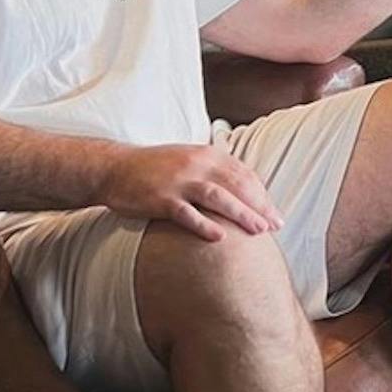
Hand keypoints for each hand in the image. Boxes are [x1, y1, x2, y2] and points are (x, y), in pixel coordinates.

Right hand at [96, 144, 283, 241]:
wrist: (115, 168)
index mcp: (207, 154)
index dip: (262, 194)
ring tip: (259, 230)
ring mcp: (178, 181)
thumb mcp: (190, 159)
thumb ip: (215, 170)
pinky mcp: (160, 199)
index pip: (243, 174)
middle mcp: (196, 164)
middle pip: (236, 185)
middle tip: (276, 225)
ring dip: (241, 214)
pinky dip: (204, 225)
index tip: (274, 212)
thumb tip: (245, 189)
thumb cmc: (156, 167)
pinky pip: (186, 213)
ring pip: (218, 197)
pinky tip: (220, 237)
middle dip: (259, 206)